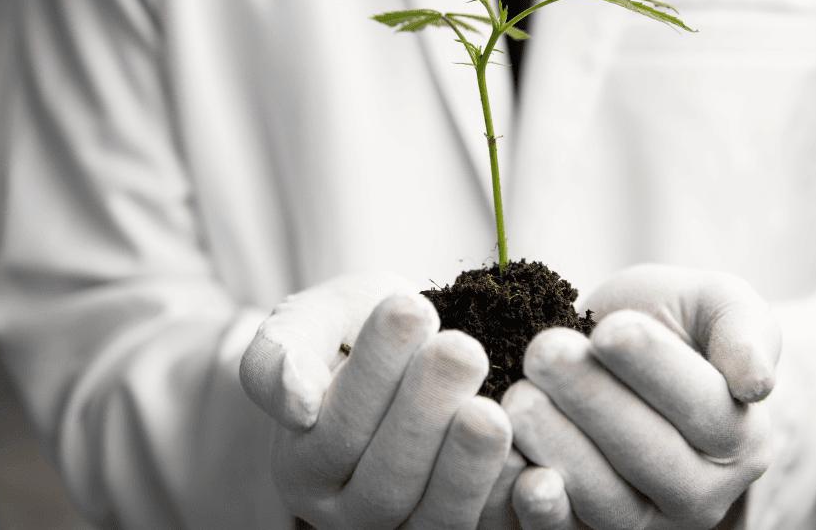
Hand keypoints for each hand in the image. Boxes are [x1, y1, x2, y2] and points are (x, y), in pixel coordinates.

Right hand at [239, 272, 513, 528]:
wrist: (401, 354)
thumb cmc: (348, 335)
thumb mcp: (305, 326)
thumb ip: (279, 357)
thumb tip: (298, 403)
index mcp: (303, 465)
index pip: (334, 431)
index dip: (373, 373)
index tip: (410, 308)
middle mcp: (349, 512)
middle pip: (385, 480)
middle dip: (425, 412)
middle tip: (461, 350)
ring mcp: (409, 528)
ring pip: (436, 518)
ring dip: (467, 464)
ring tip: (492, 409)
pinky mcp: (461, 524)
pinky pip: (488, 527)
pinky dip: (512, 501)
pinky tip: (536, 464)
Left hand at [502, 264, 781, 528]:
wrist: (624, 361)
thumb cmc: (676, 327)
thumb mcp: (718, 305)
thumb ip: (744, 330)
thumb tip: (757, 383)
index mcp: (740, 436)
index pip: (703, 407)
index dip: (655, 368)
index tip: (609, 329)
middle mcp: (702, 493)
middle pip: (651, 456)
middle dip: (593, 400)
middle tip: (545, 350)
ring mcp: (646, 521)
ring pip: (605, 500)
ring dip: (557, 446)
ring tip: (521, 394)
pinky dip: (540, 510)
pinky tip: (517, 473)